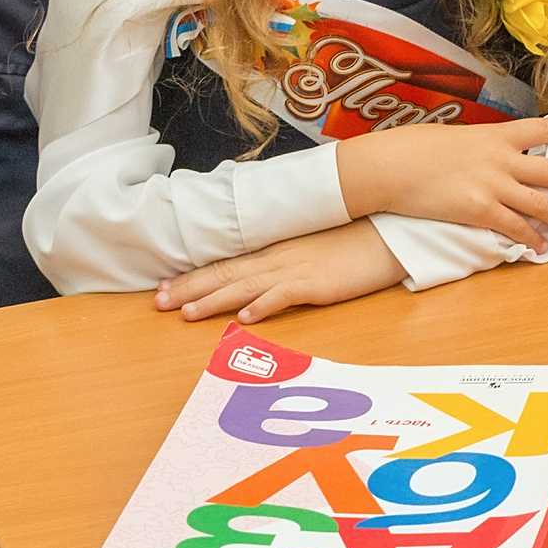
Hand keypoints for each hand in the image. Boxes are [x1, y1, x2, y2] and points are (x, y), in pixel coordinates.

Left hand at [156, 219, 405, 322]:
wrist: (389, 229)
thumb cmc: (356, 238)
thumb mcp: (315, 245)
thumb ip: (288, 256)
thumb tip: (262, 269)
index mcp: (277, 250)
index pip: (227, 263)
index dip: (194, 276)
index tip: (165, 287)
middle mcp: (280, 258)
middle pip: (227, 273)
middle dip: (190, 288)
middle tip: (158, 302)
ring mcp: (298, 270)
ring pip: (247, 285)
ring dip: (215, 299)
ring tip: (187, 313)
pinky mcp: (319, 283)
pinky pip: (287, 295)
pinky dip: (265, 305)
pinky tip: (246, 318)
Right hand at [334, 114, 547, 246]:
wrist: (392, 165)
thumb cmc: (418, 148)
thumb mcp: (458, 137)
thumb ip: (483, 146)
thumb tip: (496, 153)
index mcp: (497, 135)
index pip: (544, 129)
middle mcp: (502, 158)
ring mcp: (492, 185)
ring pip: (542, 204)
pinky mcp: (479, 210)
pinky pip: (514, 227)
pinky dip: (531, 239)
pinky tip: (541, 247)